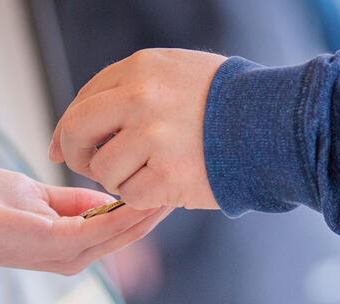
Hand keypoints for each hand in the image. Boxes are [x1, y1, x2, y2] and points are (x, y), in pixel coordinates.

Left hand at [0, 169, 169, 274]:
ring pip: (121, 233)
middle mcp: (73, 256)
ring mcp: (67, 254)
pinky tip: (146, 197)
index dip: (142, 204)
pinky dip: (126, 215)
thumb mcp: (38, 195)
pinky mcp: (59, 246)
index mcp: (69, 243)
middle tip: (182, 182)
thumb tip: (106, 196)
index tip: (164, 179)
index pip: (116, 226)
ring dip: (148, 211)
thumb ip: (72, 200)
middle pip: (127, 233)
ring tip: (173, 186)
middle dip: (155, 209)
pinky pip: (104, 229)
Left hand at [49, 49, 224, 210]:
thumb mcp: (182, 74)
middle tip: (89, 168)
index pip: (86, 98)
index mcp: (141, 69)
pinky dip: (144, 198)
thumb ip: (137, 88)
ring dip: (120, 180)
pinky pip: (131, 195)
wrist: (276, 127)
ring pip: (104, 170)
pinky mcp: (167, 176)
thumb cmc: (233, 103)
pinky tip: (165, 188)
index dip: (70, 127)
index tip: (63, 147)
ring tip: (149, 175)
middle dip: (77, 154)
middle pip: (79, 130)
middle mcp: (140, 98)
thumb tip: (90, 121)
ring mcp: (152, 138)